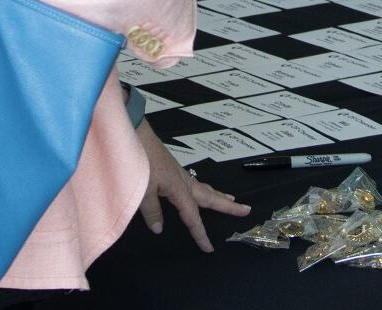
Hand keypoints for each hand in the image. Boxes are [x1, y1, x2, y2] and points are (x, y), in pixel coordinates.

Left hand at [132, 119, 248, 250]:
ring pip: (203, 187)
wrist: (134, 132)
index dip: (200, 234)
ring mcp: (178, 172)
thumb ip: (152, 211)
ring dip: (217, 195)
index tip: (209, 248)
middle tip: (246, 210)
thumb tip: (159, 229)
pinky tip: (197, 189)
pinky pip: (193, 182)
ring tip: (230, 199)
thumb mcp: (142, 190)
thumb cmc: (140, 161)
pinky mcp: (172, 167)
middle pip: (210, 197)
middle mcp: (184, 181)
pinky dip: (203, 188)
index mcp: (179, 189)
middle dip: (227, 205)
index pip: (192, 216)